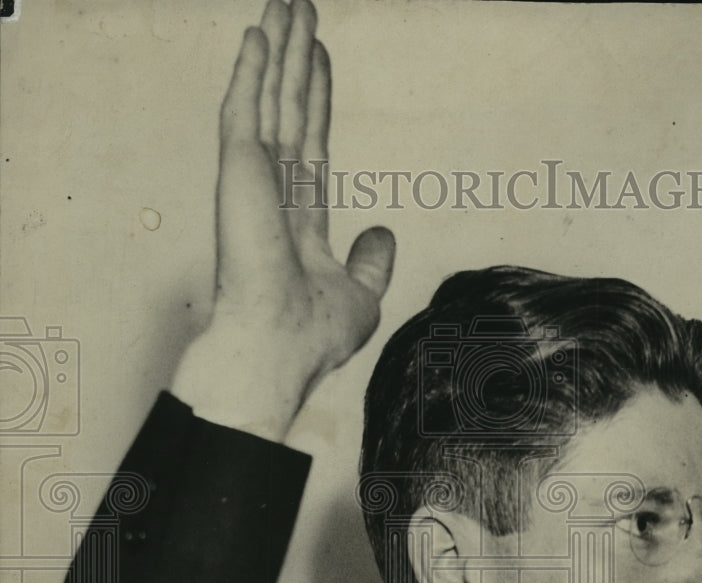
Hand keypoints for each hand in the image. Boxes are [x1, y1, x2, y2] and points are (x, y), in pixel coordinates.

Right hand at [172, 0, 395, 440]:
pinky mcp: (238, 173)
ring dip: (279, 52)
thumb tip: (382, 233)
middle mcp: (273, 194)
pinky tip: (259, 35)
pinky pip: (245, 110)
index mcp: (298, 221)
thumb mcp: (360, 297)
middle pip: (290, 113)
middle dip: (297, 63)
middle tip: (300, 10)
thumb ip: (371, 262)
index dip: (318, 103)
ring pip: (269, 100)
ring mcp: (253, 181)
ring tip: (287, 4)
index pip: (311, 147)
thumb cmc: (311, 337)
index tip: (321, 62)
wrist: (277, 348)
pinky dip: (251, 72)